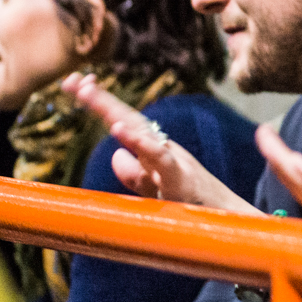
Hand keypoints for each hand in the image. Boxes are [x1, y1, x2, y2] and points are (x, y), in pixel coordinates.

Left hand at [61, 73, 258, 213]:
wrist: (228, 220)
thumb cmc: (194, 204)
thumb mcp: (157, 190)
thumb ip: (135, 174)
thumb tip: (117, 154)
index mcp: (155, 150)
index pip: (124, 122)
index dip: (100, 104)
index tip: (73, 83)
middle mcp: (163, 149)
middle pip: (128, 119)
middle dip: (100, 100)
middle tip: (73, 81)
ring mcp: (173, 161)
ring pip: (141, 133)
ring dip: (113, 112)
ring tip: (87, 94)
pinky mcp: (181, 179)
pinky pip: (161, 158)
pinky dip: (142, 144)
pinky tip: (121, 131)